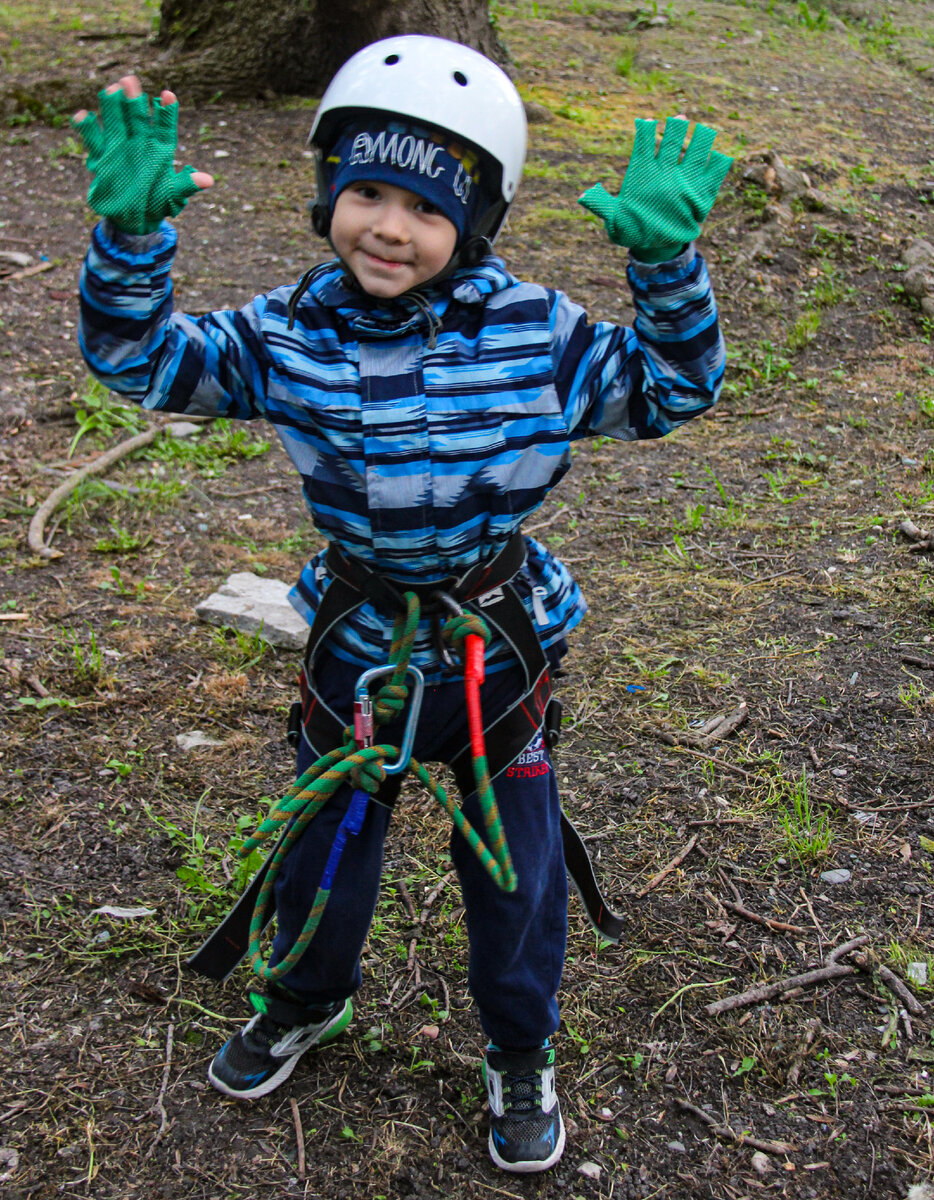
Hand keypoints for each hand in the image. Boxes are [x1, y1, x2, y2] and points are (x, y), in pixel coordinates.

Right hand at [73, 75, 213, 234]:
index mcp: (160, 150)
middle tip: (130, 80)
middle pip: (137, 118)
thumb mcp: (173, 196)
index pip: (164, 127)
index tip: (168, 95)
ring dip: (112, 107)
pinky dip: (88, 129)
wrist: (132, 218)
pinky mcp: (102, 157)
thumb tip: (208, 180)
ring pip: (115, 123)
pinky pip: (93, 140)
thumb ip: (186, 185)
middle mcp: (140, 143)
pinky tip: (82, 116)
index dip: (166, 112)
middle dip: (134, 101)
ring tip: (111, 89)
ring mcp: (120, 147)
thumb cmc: (157, 204)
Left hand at [578, 117, 731, 262]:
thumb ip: (602, 206)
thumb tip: (583, 195)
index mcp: (643, 172)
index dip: (645, 132)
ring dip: (699, 142)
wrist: (654, 244)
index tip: (646, 123)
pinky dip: (717, 167)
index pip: (644, 145)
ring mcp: (683, 181)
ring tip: (705, 132)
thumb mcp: (615, 222)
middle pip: (670, 143)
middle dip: (675, 129)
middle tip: (679, 118)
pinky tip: (720, 159)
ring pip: (693, 154)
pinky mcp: (699, 195)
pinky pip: (712, 177)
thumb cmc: (632, 229)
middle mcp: (665, 171)